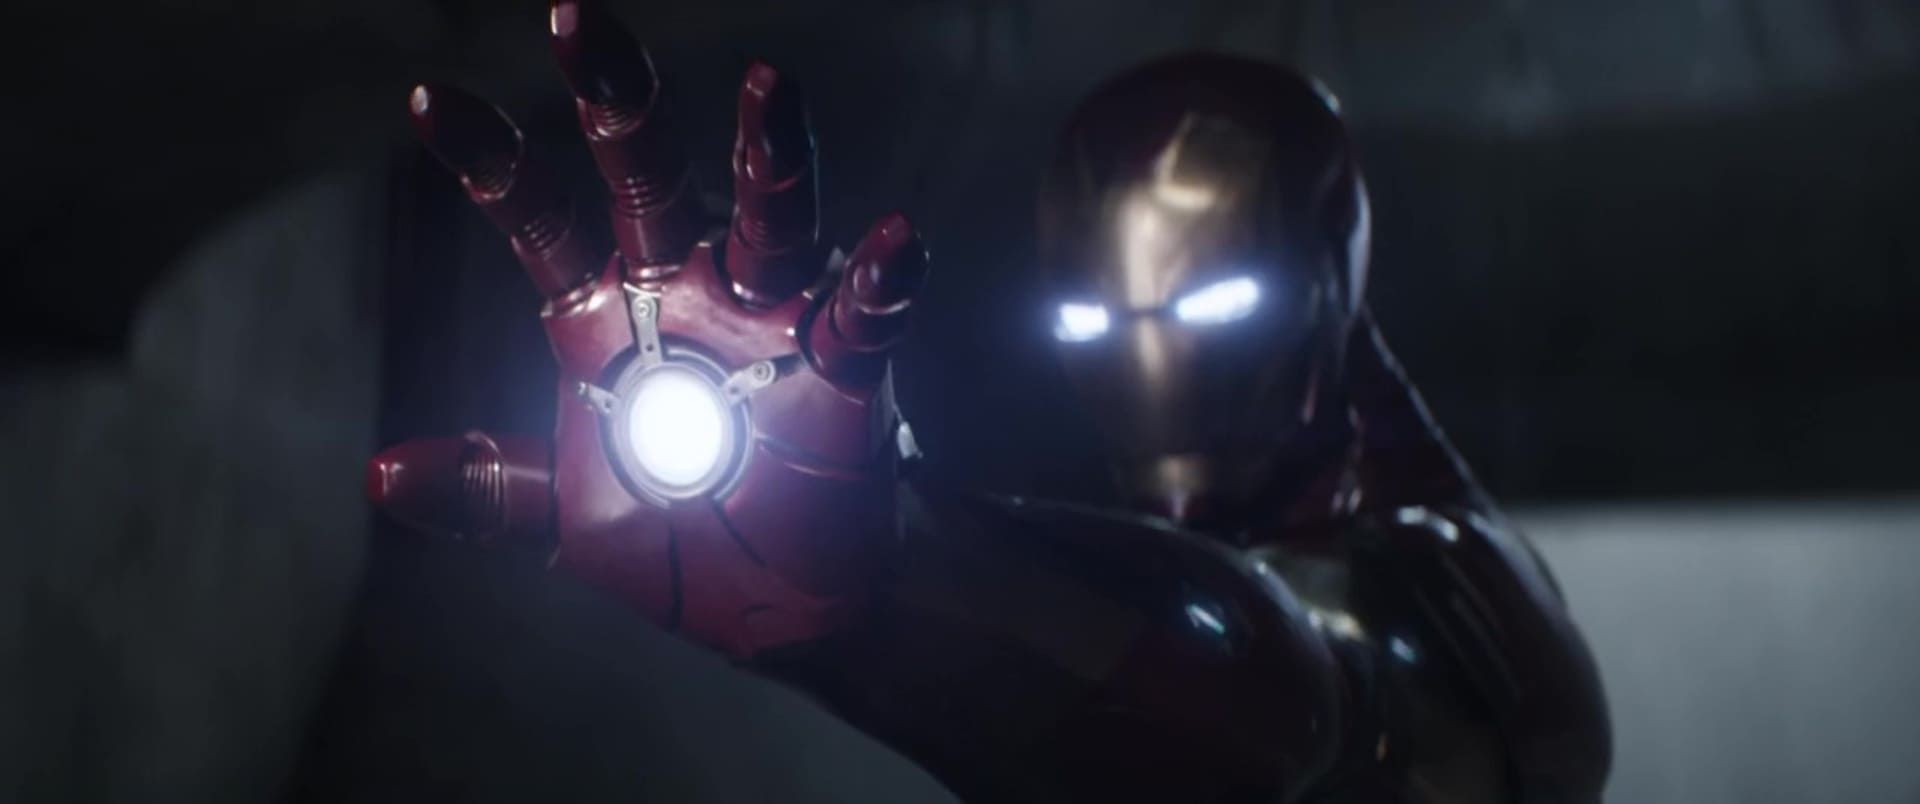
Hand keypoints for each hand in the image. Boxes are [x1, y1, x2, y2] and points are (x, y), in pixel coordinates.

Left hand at [367, 0, 928, 658]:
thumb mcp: (573, 518)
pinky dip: (881, 280)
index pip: (540, 220)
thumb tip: (381, 476)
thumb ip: (495, 488)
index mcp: (605, 316)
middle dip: (617, 100)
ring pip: (770, 216)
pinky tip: (895, 239)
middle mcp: (687, 291)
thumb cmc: (683, 538)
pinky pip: (864, 314)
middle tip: (573, 20)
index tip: (431, 103)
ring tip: (770, 85)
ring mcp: (770, 317)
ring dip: (771, 154)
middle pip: (648, 178)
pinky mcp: (847, 363)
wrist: (787, 605)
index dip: (493, 164)